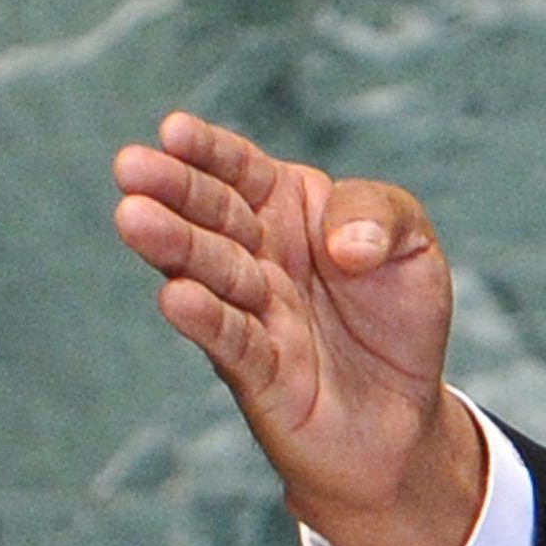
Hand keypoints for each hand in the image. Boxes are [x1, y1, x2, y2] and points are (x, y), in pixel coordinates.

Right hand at [112, 113, 487, 545]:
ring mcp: (251, 311)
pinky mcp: (255, 372)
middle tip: (131, 168)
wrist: (404, 415)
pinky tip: (177, 298)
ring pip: (210, 273)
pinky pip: (230, 341)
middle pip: (212, 215)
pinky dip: (205, 320)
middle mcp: (256, 254)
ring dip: (174, 246)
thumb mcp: (414, 248)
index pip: (240, 169)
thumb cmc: (398, 318)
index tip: (174, 131)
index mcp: (285, 208)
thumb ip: (383, 215)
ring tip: (136, 219)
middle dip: (173, 190)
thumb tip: (344, 244)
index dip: (207, 151)